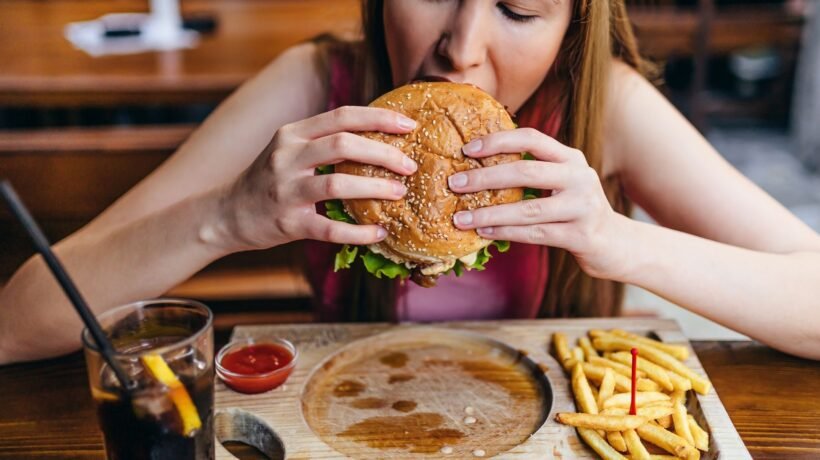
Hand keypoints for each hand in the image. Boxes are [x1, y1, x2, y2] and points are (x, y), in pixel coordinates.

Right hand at [223, 106, 417, 250]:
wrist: (227, 215)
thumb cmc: (270, 181)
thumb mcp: (290, 150)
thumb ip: (324, 141)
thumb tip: (380, 138)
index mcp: (293, 134)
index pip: (342, 116)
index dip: (379, 118)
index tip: (408, 125)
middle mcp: (287, 157)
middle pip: (343, 144)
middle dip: (383, 152)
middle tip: (410, 165)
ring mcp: (286, 190)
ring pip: (337, 184)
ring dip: (375, 188)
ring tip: (399, 193)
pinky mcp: (288, 223)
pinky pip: (330, 229)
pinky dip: (359, 232)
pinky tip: (380, 232)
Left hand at [447, 128, 625, 278]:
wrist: (615, 243)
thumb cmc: (575, 210)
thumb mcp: (561, 182)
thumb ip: (532, 170)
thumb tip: (477, 167)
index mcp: (571, 157)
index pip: (531, 138)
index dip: (498, 140)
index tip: (467, 149)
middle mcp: (580, 177)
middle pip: (525, 171)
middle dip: (485, 177)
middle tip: (454, 184)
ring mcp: (582, 207)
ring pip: (527, 208)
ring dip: (489, 213)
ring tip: (460, 217)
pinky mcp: (580, 235)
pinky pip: (534, 233)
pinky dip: (505, 232)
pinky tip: (483, 232)